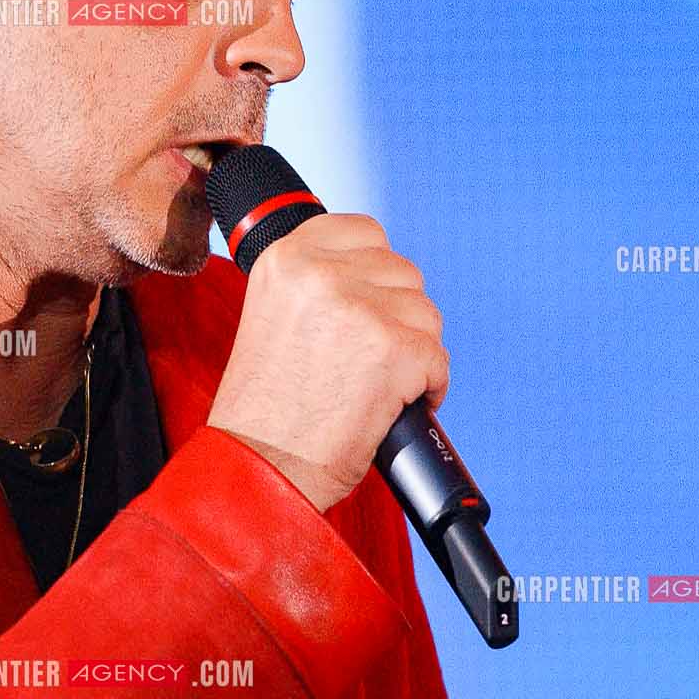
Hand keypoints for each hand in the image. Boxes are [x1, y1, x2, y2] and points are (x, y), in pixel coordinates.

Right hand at [206, 213, 449, 513]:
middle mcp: (322, 273)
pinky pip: (438, 358)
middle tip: (364, 358)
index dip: (377, 272)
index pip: (366, 232)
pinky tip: (394, 404)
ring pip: (426, 314)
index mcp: (287, 257)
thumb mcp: (274, 315)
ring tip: (373, 384)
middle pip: (403, 273)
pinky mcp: (396, 349)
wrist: (261, 466)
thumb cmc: (265, 409)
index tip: (369, 302)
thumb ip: (317, 284)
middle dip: (397, 316)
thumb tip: (373, 272)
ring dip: (414, 350)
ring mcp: (362, 309)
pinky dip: (429, 386)